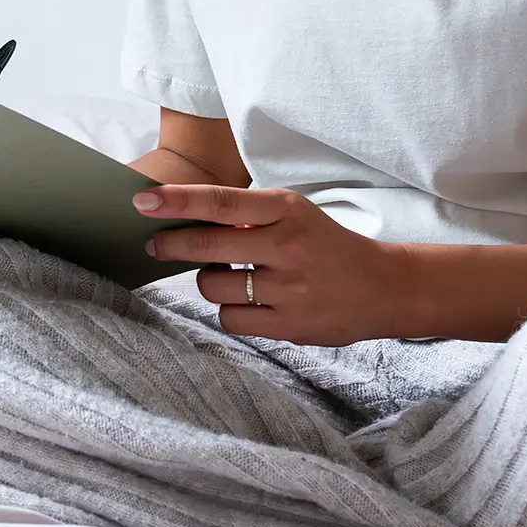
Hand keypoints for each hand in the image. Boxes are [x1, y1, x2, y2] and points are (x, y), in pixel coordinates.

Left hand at [134, 183, 420, 344]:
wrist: (383, 288)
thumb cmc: (324, 244)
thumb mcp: (294, 214)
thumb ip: (247, 216)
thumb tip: (182, 219)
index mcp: (288, 211)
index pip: (222, 202)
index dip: (178, 201)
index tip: (143, 201)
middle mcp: (287, 247)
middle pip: (208, 248)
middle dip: (171, 245)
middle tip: (153, 243)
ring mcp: (289, 290)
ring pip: (214, 287)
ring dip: (210, 281)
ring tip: (231, 275)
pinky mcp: (289, 326)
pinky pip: (231, 319)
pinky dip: (231, 310)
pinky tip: (250, 302)